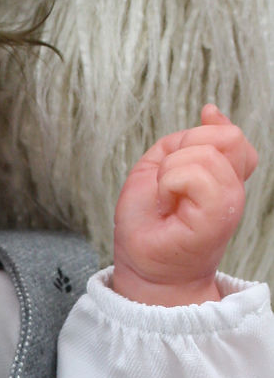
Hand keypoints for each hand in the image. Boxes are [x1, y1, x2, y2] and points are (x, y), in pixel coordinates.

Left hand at [112, 105, 257, 304]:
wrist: (143, 268)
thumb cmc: (149, 223)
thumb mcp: (162, 164)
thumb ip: (189, 138)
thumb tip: (213, 110)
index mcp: (224, 176)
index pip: (232, 136)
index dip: (203, 137)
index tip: (175, 168)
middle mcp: (233, 188)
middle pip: (224, 136)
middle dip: (183, 152)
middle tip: (168, 187)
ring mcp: (230, 203)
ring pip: (208, 152)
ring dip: (172, 171)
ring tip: (167, 199)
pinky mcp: (219, 217)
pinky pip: (197, 174)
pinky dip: (171, 182)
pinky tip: (168, 204)